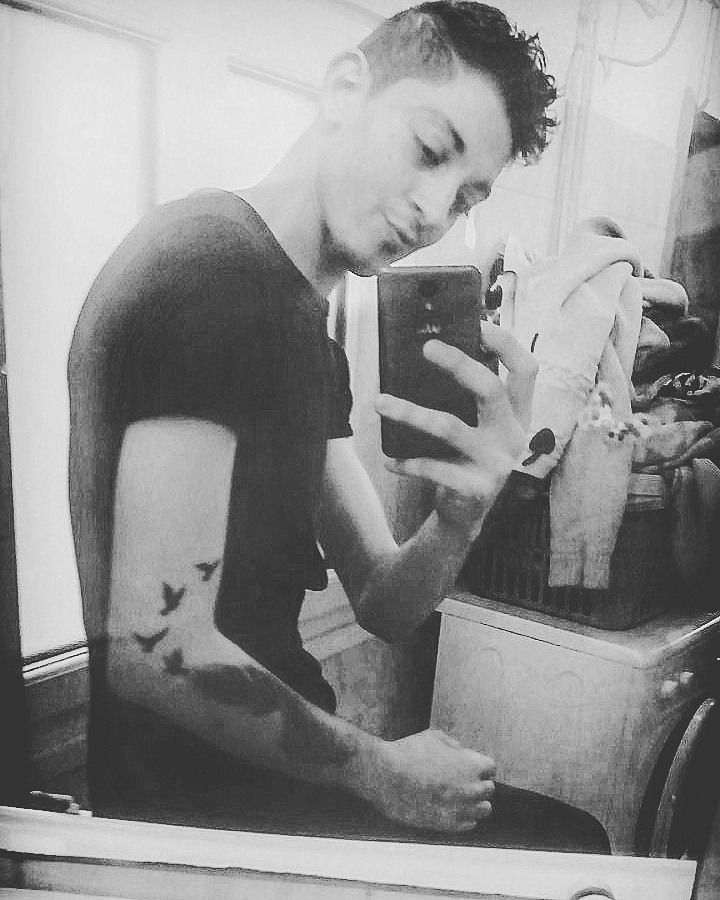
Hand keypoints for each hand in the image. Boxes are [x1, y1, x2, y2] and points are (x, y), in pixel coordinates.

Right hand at [350, 729, 495, 831]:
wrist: (386, 776)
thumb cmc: (409, 752)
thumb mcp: (434, 736)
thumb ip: (454, 745)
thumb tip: (461, 752)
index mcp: (471, 764)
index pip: (490, 767)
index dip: (478, 765)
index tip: (467, 765)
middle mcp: (472, 788)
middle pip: (488, 789)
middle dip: (477, 783)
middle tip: (460, 779)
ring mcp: (461, 809)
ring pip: (484, 809)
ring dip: (475, 802)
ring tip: (460, 796)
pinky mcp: (447, 825)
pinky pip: (469, 824)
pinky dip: (464, 816)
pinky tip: (451, 807)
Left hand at [376, 322, 536, 531]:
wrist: (466, 514)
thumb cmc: (466, 459)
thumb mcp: (479, 426)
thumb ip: (469, 396)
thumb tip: (433, 348)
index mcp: (517, 414)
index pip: (526, 369)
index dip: (505, 343)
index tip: (477, 323)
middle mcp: (513, 435)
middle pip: (491, 389)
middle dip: (459, 364)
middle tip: (426, 348)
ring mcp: (496, 462)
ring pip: (450, 427)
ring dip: (409, 413)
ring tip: (379, 402)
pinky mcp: (475, 488)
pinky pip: (433, 467)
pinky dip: (407, 462)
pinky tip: (389, 461)